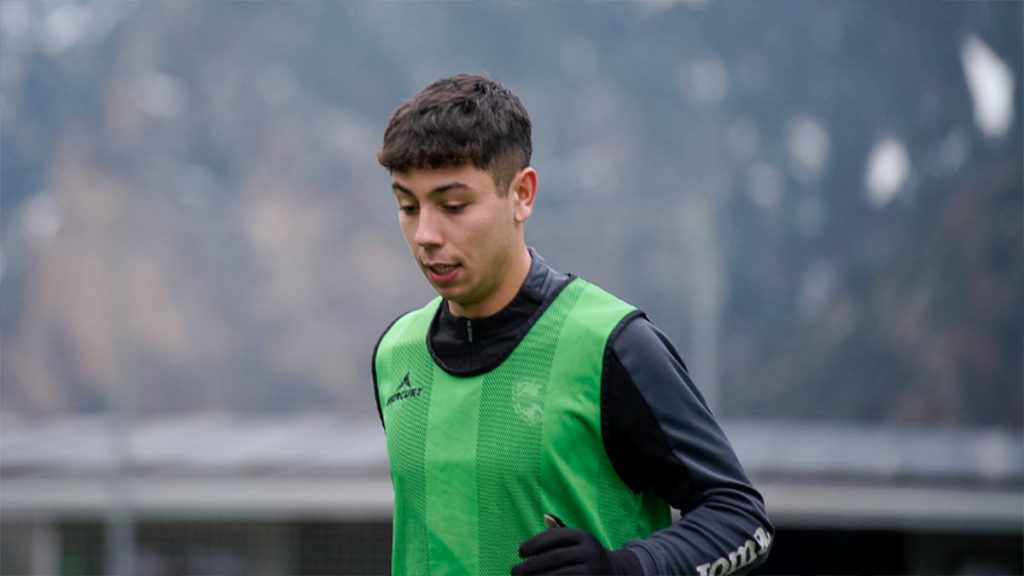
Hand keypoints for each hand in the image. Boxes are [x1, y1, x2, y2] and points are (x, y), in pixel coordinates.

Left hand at [511, 527, 640, 574]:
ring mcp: (592, 571)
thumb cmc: (585, 555)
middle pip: (554, 558)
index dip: (534, 543)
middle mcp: (590, 552)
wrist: (615, 573)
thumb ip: (559, 531)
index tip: (519, 551)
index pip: (554, 537)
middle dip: (531, 565)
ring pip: (558, 575)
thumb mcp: (577, 540)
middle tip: (514, 571)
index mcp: (583, 536)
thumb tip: (546, 516)